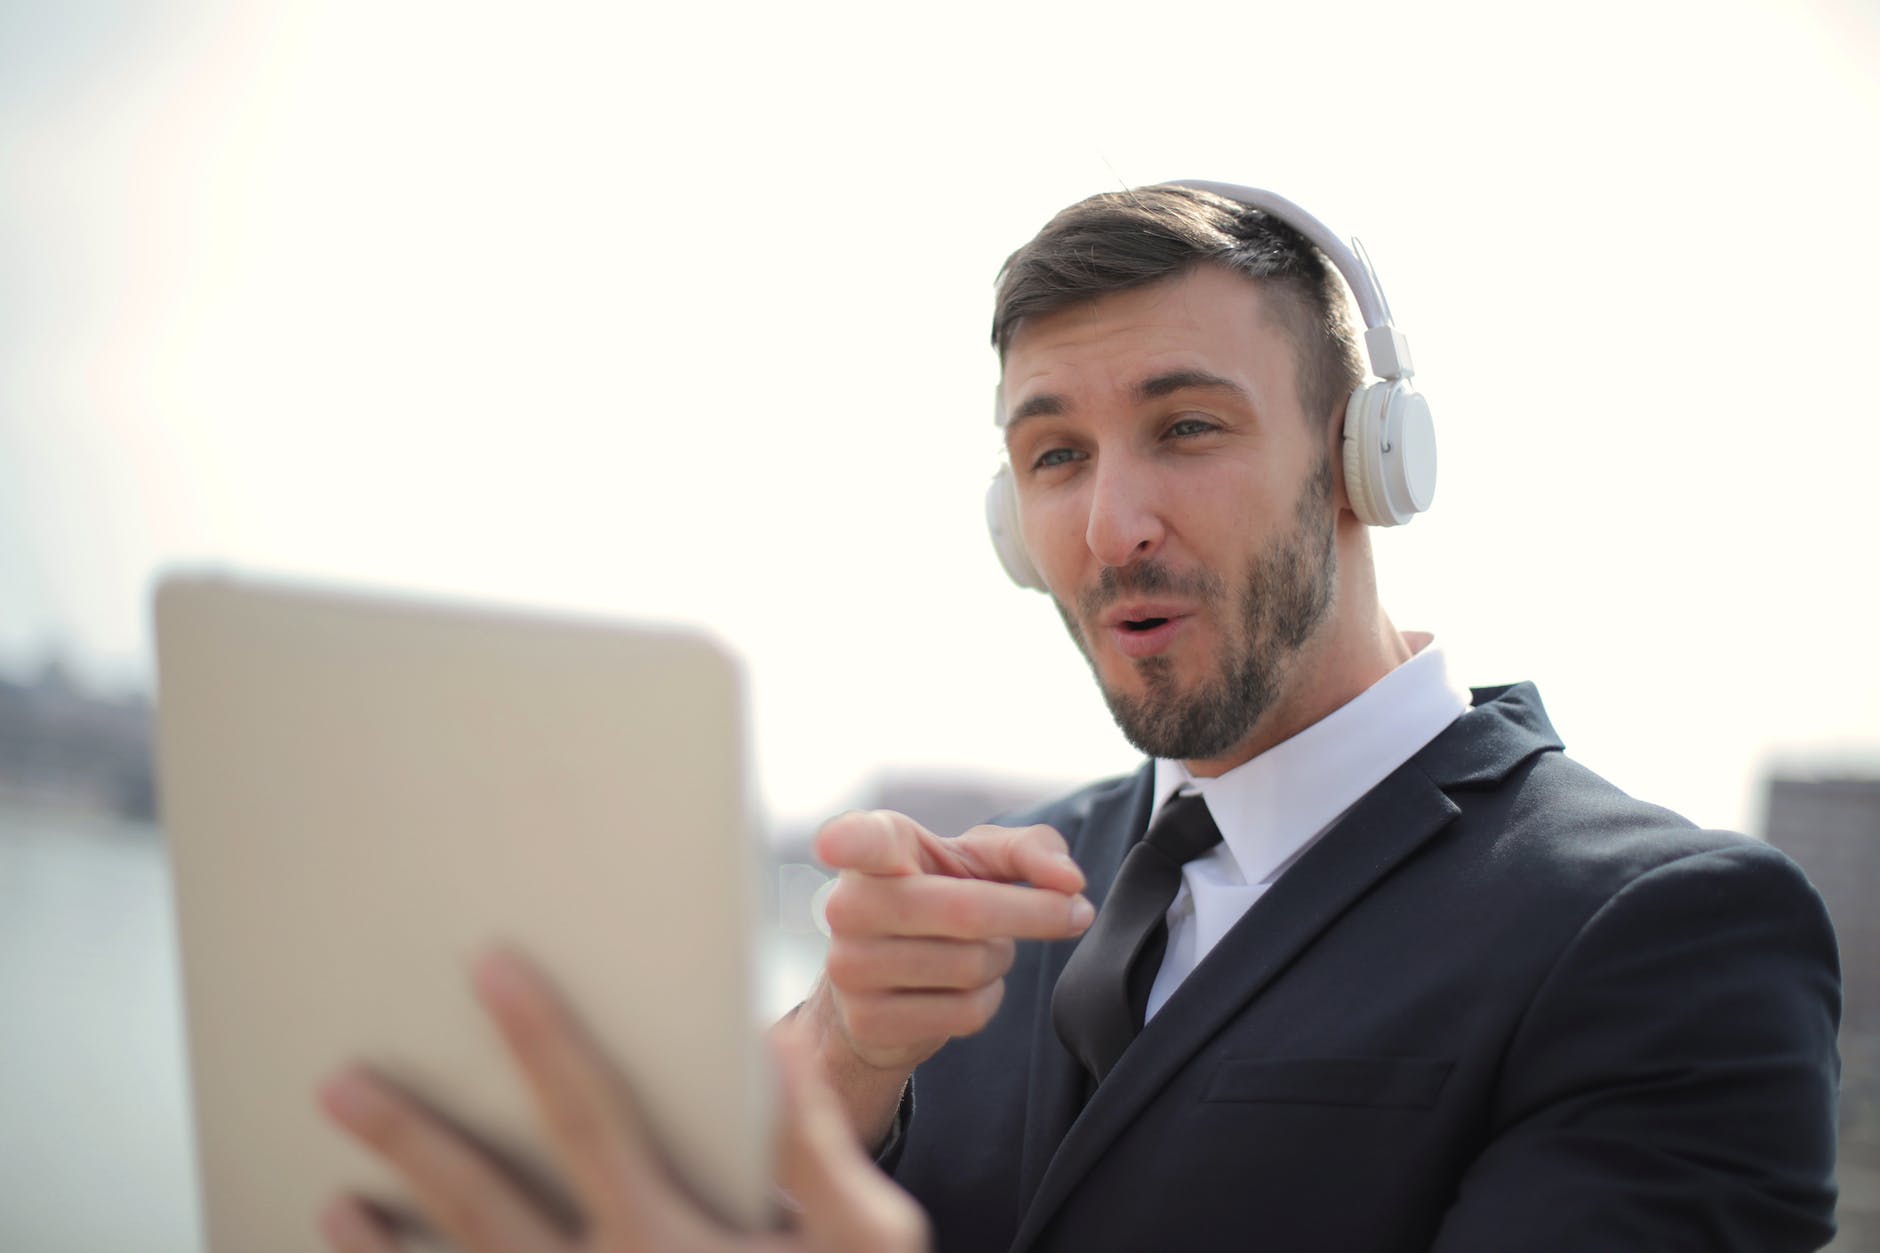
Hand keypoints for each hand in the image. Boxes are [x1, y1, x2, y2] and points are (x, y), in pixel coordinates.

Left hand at [317, 949, 928, 1252]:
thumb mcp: (864, 1247)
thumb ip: (818, 1155)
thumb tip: (776, 1052)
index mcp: (669, 1235)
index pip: (589, 1115)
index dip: (540, 1036)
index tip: (489, 966)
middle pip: (486, 1202)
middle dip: (412, 1137)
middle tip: (341, 1083)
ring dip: (387, 1242)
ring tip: (335, 1196)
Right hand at [800, 811, 1092, 1143]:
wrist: (884, 979)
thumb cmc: (937, 897)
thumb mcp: (979, 860)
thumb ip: (1030, 850)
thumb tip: (1069, 882)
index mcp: (875, 848)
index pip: (856, 841)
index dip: (845, 841)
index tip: (833, 845)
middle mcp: (849, 904)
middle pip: (966, 911)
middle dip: (1035, 914)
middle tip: (1070, 912)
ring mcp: (850, 967)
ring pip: (972, 966)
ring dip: (1001, 959)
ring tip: (981, 949)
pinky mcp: (866, 1020)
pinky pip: (964, 1013)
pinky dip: (987, 1000)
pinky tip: (964, 987)